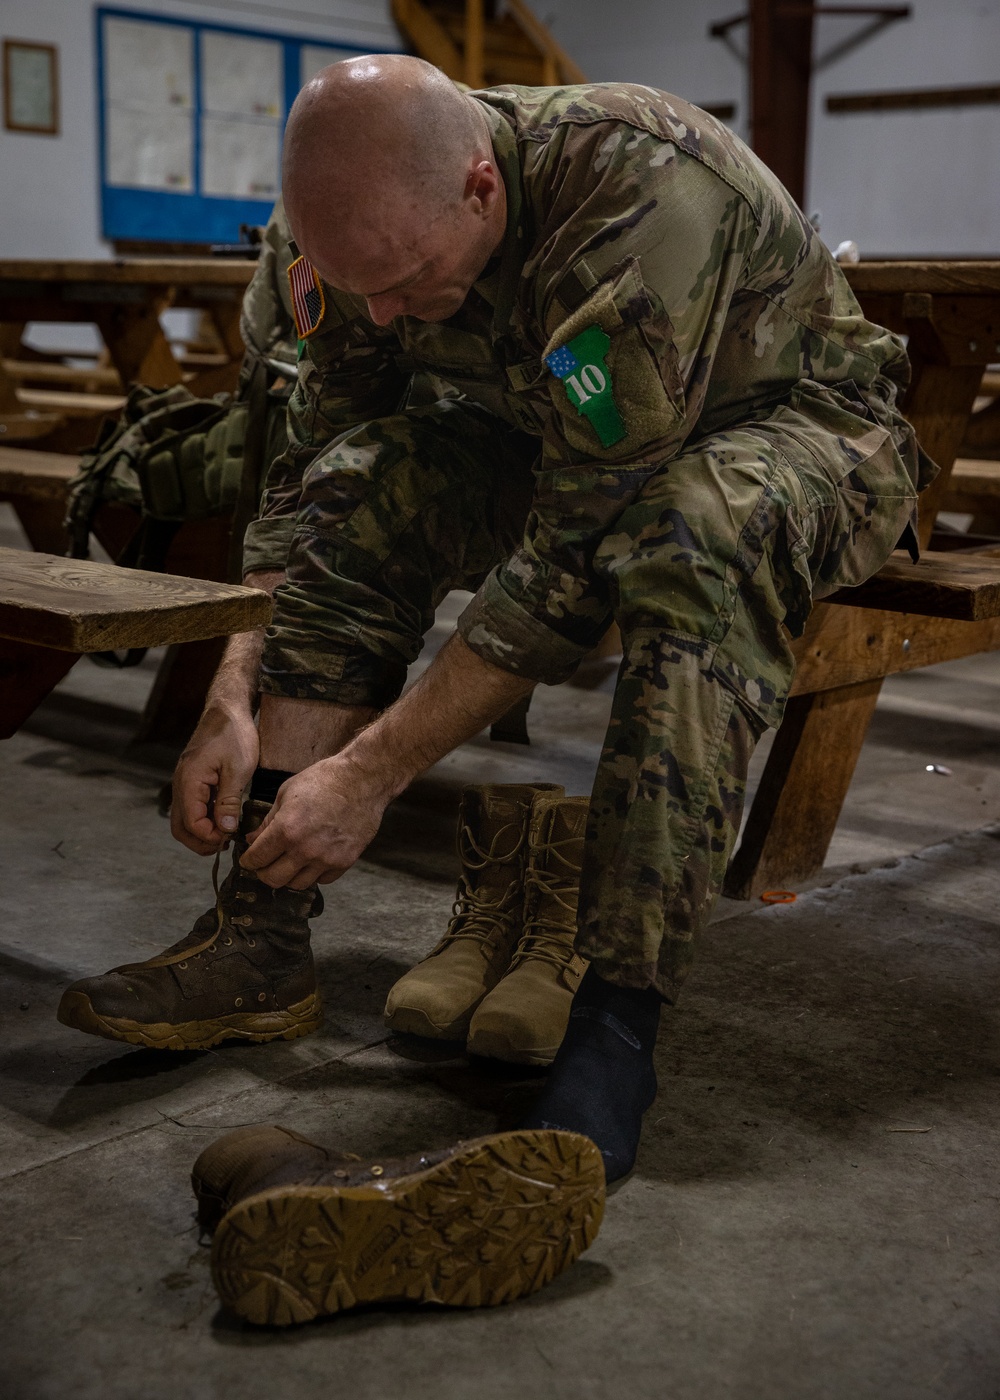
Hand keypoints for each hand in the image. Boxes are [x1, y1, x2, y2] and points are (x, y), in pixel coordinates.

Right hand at [171, 703, 259, 854]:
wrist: (227, 710)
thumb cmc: (234, 734)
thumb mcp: (238, 769)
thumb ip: (229, 801)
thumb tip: (225, 830)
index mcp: (189, 781)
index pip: (191, 823)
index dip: (209, 837)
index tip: (230, 838)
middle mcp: (180, 784)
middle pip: (180, 827)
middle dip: (200, 841)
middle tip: (225, 845)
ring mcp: (184, 783)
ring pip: (183, 820)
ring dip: (201, 833)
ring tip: (225, 836)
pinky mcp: (191, 781)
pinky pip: (190, 808)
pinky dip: (202, 820)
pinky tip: (223, 821)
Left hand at [240, 755, 388, 888]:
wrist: (363, 779)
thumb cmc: (324, 779)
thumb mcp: (287, 793)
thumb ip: (268, 821)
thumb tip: (252, 839)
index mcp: (286, 829)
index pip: (256, 859)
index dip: (248, 861)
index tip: (249, 859)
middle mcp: (305, 849)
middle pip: (273, 879)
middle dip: (264, 873)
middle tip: (265, 864)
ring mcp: (326, 858)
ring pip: (298, 884)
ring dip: (290, 875)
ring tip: (290, 863)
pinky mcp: (345, 861)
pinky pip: (323, 880)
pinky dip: (314, 874)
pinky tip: (313, 859)